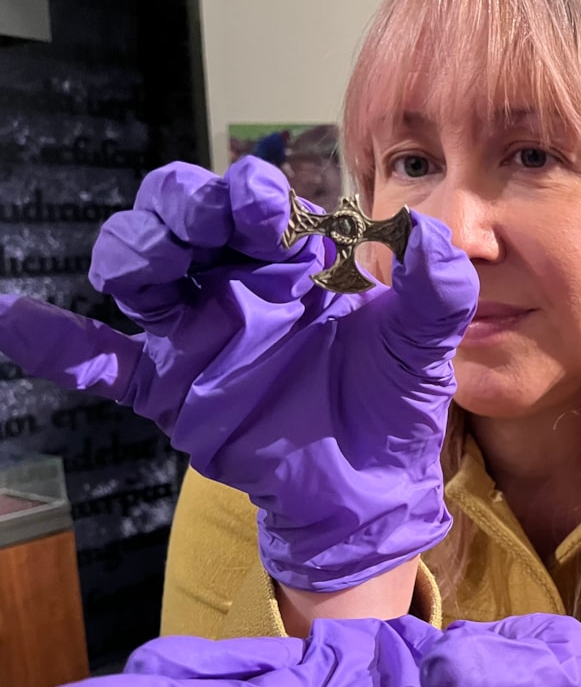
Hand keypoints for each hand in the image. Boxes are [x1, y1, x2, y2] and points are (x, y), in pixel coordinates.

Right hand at [0, 158, 477, 589]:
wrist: (367, 487)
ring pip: (141, 273)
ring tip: (144, 270)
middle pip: (184, 219)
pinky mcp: (171, 391)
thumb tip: (432, 237)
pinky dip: (59, 343)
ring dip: (134, 255)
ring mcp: (198, 336)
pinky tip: (15, 321)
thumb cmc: (393, 406)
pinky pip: (105, 363)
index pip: (258, 207)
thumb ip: (434, 292)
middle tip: (197, 225)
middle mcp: (238, 286)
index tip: (269, 215)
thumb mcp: (424, 348)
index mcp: (297, 266)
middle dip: (181, 207)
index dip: (253, 199)